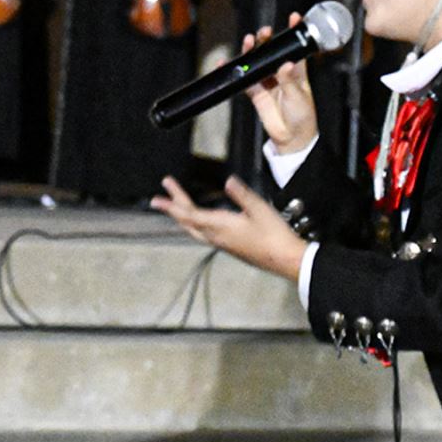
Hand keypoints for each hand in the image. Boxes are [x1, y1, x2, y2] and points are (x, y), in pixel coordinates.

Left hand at [151, 175, 308, 281]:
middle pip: (187, 223)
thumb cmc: (274, 235)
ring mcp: (222, 243)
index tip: (156, 199)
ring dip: (182, 217)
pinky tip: (198, 221)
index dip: (172, 205)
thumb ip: (242, 194)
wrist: (286, 260)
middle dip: (173, 209)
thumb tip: (228, 181)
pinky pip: (203, 235)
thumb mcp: (260, 209)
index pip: (189, 214)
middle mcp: (217, 237)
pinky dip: (194, 224)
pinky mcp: (230, 247)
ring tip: (174, 207)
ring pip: (194, 230)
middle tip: (159, 198)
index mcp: (221, 226)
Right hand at [242, 15, 318, 152]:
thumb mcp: (299, 97)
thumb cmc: (302, 116)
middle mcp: (280, 73)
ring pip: (256, 62)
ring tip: (249, 41)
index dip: (294, 32)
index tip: (294, 17)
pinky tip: (226, 63)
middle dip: (267, 39)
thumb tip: (284, 66)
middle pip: (271, 51)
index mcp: (296, 71)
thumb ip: (289, 81)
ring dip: (252, 51)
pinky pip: (242, 79)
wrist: (291, 138)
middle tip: (264, 31)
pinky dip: (233, 71)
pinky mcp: (255, 92)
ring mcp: (267, 81)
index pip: (295, 47)